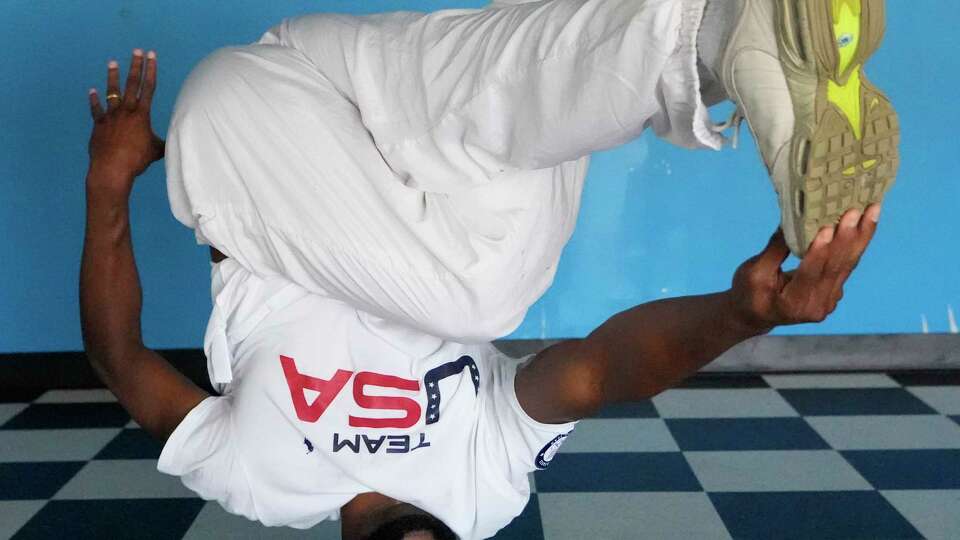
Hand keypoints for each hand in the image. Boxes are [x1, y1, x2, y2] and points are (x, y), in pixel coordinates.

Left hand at [87, 49, 163, 197]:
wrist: (111, 168)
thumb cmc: (137, 160)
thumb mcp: (156, 151)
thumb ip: (163, 143)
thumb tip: (177, 144)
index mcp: (141, 115)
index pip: (148, 87)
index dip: (151, 70)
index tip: (152, 56)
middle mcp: (126, 111)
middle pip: (132, 84)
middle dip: (135, 66)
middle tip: (137, 51)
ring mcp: (111, 116)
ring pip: (112, 92)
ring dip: (113, 77)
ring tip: (113, 63)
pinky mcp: (99, 125)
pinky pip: (97, 110)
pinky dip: (95, 100)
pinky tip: (92, 91)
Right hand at [729, 204, 880, 332]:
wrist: (755, 314)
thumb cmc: (748, 292)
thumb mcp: (754, 272)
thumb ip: (774, 250)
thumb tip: (790, 222)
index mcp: (793, 303)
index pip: (810, 274)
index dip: (819, 252)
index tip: (827, 228)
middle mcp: (818, 305)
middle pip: (836, 268)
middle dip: (848, 237)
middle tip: (856, 211)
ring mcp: (829, 300)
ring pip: (848, 265)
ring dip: (860, 237)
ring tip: (871, 211)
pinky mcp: (834, 291)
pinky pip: (847, 265)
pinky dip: (855, 243)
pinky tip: (863, 224)